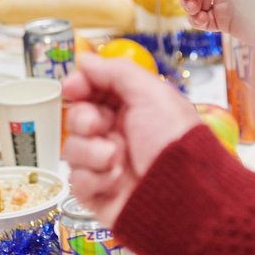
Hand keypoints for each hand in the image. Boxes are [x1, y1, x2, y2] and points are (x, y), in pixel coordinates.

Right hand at [62, 54, 200, 226]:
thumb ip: (117, 72)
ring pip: (72, 149)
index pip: (93, 89)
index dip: (79, 86)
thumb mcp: (151, 93)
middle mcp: (117, 133)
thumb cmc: (174, 141)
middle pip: (77, 117)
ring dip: (92, 152)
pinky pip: (76, 180)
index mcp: (132, 107)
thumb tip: (86, 59)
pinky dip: (94, 179)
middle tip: (100, 126)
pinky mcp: (98, 193)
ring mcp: (106, 164)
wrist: (182, 195)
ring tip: (116, 159)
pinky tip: (115, 180)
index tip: (73, 87)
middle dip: (84, 120)